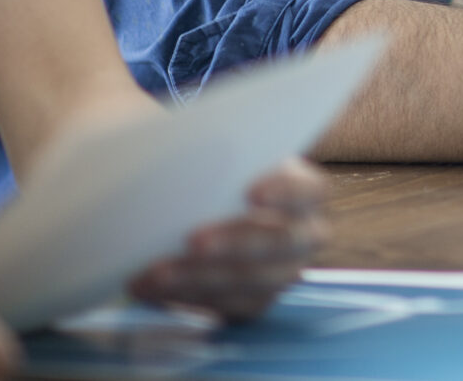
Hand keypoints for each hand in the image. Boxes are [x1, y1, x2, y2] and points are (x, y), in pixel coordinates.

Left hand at [128, 158, 325, 322]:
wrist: (223, 212)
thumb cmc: (229, 177)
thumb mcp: (237, 162)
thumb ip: (227, 161)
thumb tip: (193, 156)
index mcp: (308, 193)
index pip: (309, 191)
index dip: (284, 193)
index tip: (250, 193)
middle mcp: (305, 236)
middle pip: (280, 242)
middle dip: (234, 243)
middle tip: (192, 240)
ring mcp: (284, 273)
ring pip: (251, 281)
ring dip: (200, 278)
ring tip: (157, 273)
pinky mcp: (257, 301)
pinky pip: (227, 306)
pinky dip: (188, 297)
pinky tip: (154, 289)